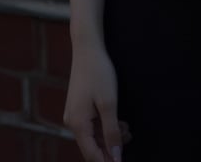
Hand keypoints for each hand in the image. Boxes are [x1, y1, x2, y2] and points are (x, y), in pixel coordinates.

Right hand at [64, 42, 132, 161]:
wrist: (88, 49)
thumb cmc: (98, 73)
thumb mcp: (109, 104)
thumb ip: (112, 132)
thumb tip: (115, 156)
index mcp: (77, 124)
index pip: (91, 155)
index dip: (107, 161)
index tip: (122, 161)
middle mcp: (72, 122)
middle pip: (91, 146)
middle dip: (110, 147)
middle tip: (129, 137)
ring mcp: (74, 114)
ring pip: (93, 135)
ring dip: (109, 135)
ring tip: (127, 128)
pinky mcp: (78, 107)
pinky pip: (91, 125)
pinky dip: (105, 126)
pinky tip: (118, 121)